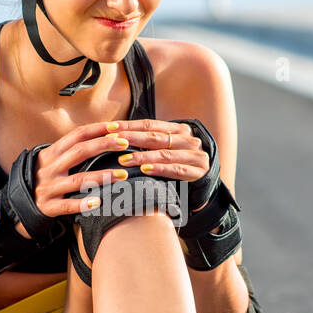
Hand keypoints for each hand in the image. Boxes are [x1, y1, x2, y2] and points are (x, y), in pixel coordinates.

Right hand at [29, 120, 198, 216]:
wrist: (18, 204)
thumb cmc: (44, 179)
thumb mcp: (51, 161)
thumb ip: (71, 151)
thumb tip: (103, 137)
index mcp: (51, 153)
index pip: (77, 135)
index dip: (97, 129)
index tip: (117, 126)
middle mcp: (50, 167)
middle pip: (80, 152)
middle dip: (104, 145)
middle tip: (125, 144)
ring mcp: (48, 187)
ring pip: (78, 179)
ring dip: (102, 176)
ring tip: (122, 175)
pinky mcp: (48, 207)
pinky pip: (68, 205)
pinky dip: (83, 203)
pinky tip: (99, 202)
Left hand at [77, 119, 209, 187]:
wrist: (203, 187)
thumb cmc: (176, 167)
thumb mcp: (164, 151)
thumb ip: (148, 143)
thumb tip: (113, 137)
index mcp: (178, 130)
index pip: (150, 125)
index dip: (129, 126)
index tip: (109, 128)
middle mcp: (189, 139)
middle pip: (155, 137)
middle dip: (131, 139)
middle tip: (111, 142)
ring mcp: (195, 155)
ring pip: (164, 154)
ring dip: (142, 156)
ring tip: (123, 160)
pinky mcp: (199, 171)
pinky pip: (176, 170)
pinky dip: (159, 169)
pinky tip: (144, 170)